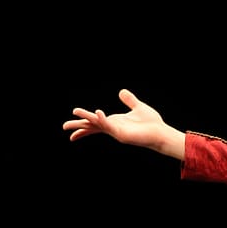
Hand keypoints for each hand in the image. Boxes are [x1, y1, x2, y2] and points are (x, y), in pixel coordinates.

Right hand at [63, 88, 184, 158]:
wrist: (162, 132)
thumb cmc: (152, 124)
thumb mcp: (138, 107)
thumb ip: (129, 100)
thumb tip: (122, 92)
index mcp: (114, 122)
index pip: (95, 124)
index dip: (84, 124)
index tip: (71, 127)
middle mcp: (113, 128)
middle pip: (92, 127)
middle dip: (78, 127)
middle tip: (64, 127)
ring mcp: (117, 132)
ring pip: (97, 125)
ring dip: (86, 119)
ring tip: (74, 112)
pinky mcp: (122, 135)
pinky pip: (109, 126)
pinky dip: (102, 120)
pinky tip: (97, 113)